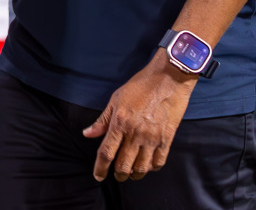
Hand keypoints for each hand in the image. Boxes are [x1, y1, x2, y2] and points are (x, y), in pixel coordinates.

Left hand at [83, 55, 196, 181]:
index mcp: (120, 123)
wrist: (168, 79)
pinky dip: (152, 168)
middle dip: (118, 175)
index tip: (98, 176)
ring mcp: (152, 137)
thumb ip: (102, 120)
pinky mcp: (167, 138)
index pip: (106, 152)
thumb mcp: (116, 99)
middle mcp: (135, 133)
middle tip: (116, 175)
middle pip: (124, 165)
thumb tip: (87, 134)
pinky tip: (147, 165)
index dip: (100, 168)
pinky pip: (159, 162)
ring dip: (134, 174)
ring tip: (131, 173)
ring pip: (141, 168)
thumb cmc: (140, 86)